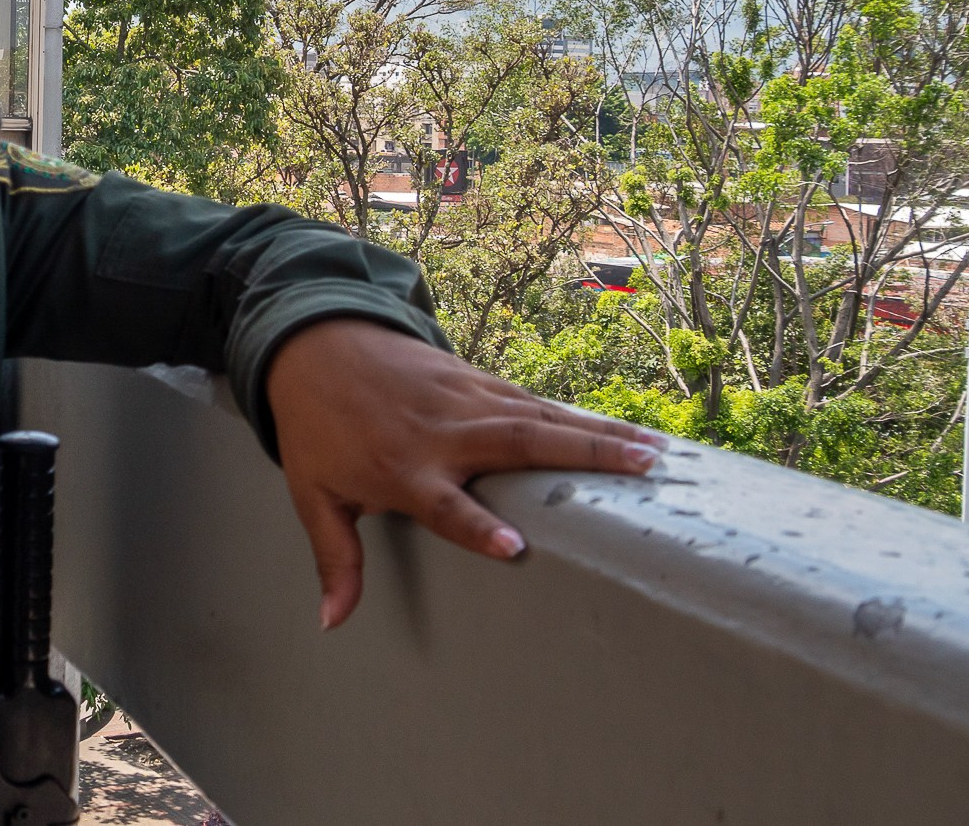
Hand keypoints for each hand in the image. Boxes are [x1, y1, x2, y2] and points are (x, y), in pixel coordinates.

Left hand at [265, 318, 667, 629]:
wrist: (315, 345)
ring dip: (598, 432)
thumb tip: (331, 623)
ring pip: (539, 415)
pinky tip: (622, 427)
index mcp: (402, 470)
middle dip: (581, 455)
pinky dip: (578, 414)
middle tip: (641, 471)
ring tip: (655, 452)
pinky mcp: (476, 379)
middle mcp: (442, 433)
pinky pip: (533, 400)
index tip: (515, 548)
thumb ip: (336, 559)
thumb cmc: (317, 430)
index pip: (445, 506)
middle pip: (518, 444)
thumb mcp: (313, 496)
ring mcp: (464, 400)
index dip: (477, 528)